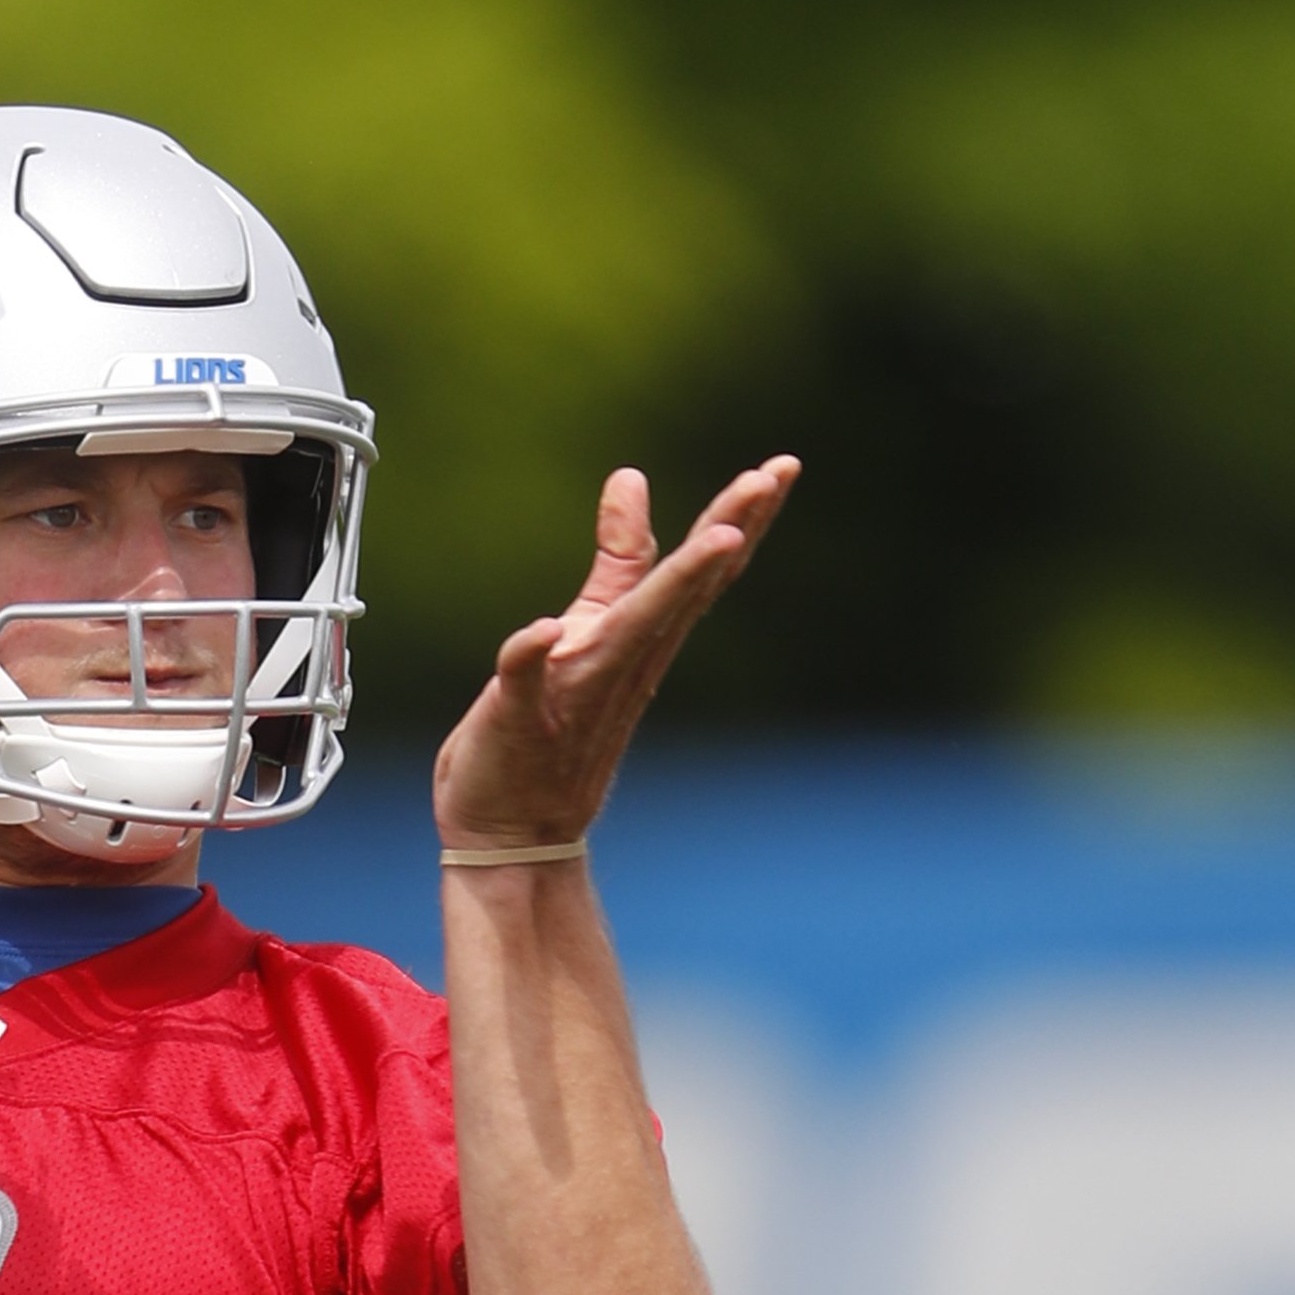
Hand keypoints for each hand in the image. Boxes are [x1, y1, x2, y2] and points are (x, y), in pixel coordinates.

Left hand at [432, 455, 796, 849]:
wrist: (513, 827)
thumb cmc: (553, 723)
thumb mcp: (592, 626)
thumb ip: (617, 560)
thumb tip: (631, 477)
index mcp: (638, 640)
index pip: (698, 573)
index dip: (738, 518)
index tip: (781, 467)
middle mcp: (620, 666)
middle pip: (682, 595)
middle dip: (726, 536)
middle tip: (770, 479)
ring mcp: (574, 695)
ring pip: (628, 635)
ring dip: (668, 591)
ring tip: (715, 542)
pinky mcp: (518, 722)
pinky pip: (524, 687)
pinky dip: (529, 657)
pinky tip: (536, 632)